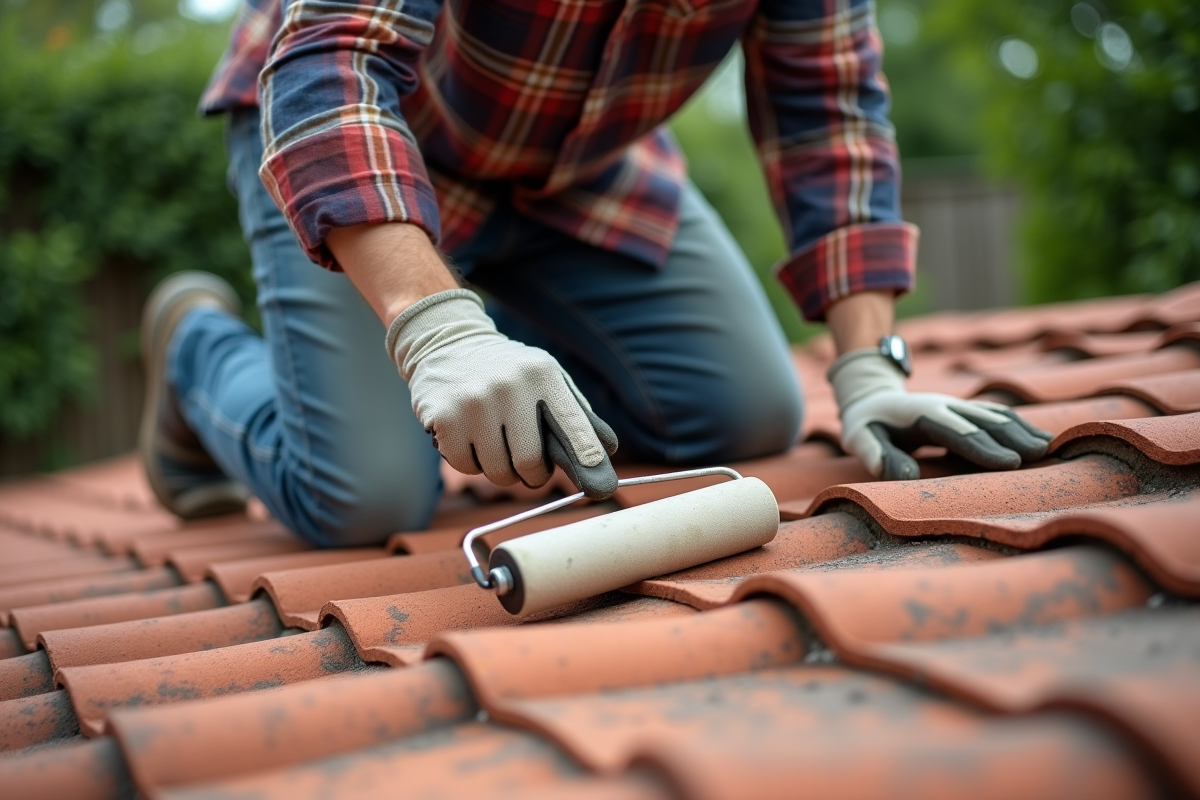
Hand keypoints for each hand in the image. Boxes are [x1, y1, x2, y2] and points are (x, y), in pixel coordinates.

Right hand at [387, 289, 618, 498]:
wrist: (448, 342)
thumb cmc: (509, 371)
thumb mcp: (546, 377)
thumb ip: (576, 414)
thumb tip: (607, 450)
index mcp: (542, 374)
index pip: (571, 425)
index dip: (586, 458)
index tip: (602, 486)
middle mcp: (508, 386)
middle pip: (529, 463)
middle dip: (533, 474)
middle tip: (529, 465)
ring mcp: (473, 402)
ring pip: (496, 471)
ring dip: (501, 471)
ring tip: (497, 445)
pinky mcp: (442, 416)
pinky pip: (465, 466)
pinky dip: (471, 463)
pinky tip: (470, 438)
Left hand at [830, 350, 1051, 479]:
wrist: (871, 396)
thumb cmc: (866, 424)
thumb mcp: (859, 438)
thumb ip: (877, 455)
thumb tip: (906, 475)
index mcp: (922, 414)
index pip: (957, 432)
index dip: (984, 447)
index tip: (1010, 463)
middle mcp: (946, 405)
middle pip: (985, 421)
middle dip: (1015, 438)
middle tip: (1044, 456)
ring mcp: (958, 405)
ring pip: (996, 415)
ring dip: (1024, 430)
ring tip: (1053, 448)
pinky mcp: (966, 410)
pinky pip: (997, 415)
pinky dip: (1021, 425)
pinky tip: (1041, 439)